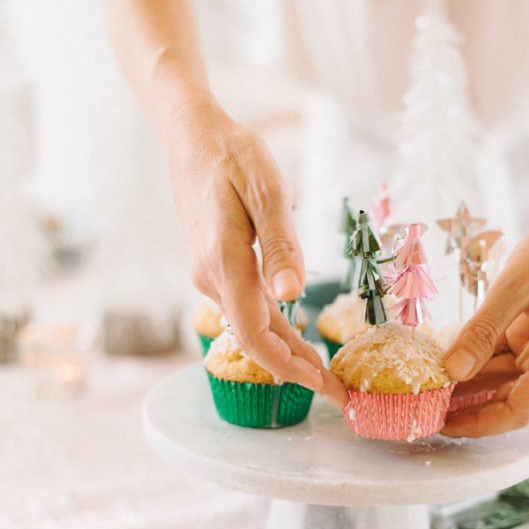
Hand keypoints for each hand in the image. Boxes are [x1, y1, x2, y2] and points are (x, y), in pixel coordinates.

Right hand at [165, 99, 346, 405]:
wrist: (191, 136)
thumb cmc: (232, 155)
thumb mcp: (266, 191)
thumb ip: (280, 245)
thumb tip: (293, 295)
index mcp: (225, 265)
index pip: (256, 336)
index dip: (290, 368)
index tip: (325, 387)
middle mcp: (212, 278)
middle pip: (256, 339)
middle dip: (296, 369)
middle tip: (337, 392)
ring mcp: (211, 274)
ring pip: (252, 325)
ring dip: (286, 350)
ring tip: (324, 370)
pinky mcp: (217, 265)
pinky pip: (247, 306)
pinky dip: (274, 327)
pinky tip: (295, 334)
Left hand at [441, 190, 528, 435]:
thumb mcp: (515, 285)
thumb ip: (483, 329)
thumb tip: (452, 370)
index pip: (519, 410)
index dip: (477, 423)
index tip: (439, 424)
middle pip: (508, 400)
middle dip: (467, 408)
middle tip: (422, 407)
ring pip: (502, 380)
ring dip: (467, 385)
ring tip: (425, 387)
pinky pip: (501, 357)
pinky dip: (474, 359)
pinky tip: (443, 359)